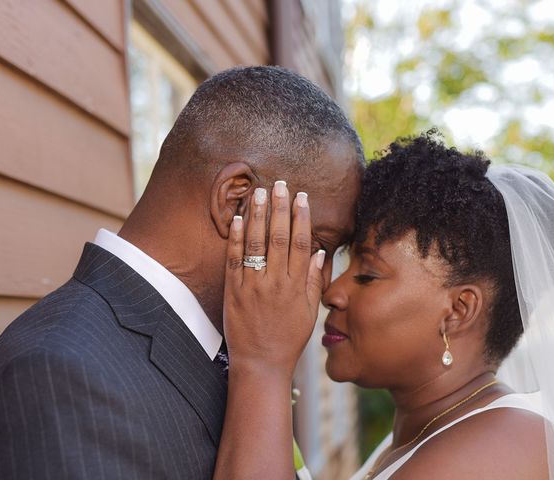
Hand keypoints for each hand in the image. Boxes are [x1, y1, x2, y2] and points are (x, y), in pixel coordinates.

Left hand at [223, 180, 325, 378]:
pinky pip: (233, 260)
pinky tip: (236, 218)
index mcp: (296, 286)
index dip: (302, 218)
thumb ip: (315, 281)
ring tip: (258, 192)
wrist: (260, 363)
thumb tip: (321, 253)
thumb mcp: (309, 312)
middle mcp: (276, 282)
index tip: (302, 197)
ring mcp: (252, 285)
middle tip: (280, 184)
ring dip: (257, 216)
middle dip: (280, 208)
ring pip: (255, 243)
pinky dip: (234, 238)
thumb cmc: (288, 338)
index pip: (302, 243)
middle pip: (279, 237)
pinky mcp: (233, 291)